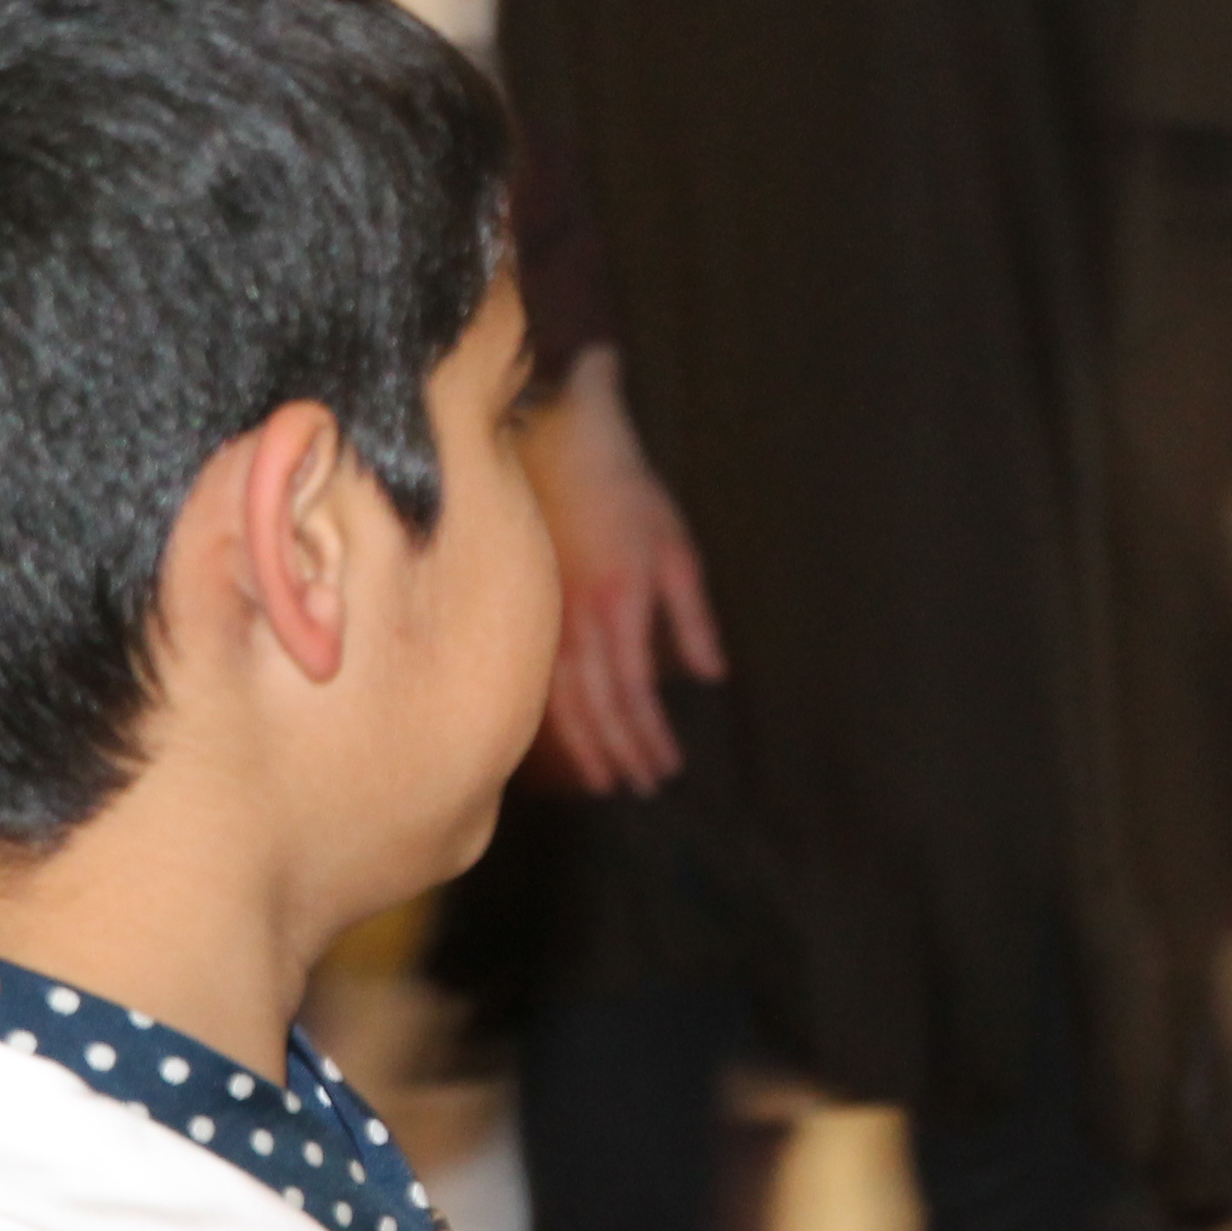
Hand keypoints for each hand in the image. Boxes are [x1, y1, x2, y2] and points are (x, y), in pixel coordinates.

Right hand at [519, 348, 723, 794]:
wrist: (554, 442)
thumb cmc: (628, 495)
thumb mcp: (677, 548)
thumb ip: (693, 617)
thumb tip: (710, 677)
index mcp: (620, 603)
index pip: (633, 692)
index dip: (647, 737)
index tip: (665, 770)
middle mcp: (575, 619)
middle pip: (594, 708)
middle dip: (618, 753)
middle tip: (640, 788)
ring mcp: (541, 615)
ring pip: (558, 700)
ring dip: (582, 746)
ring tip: (605, 780)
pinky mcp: (521, 609)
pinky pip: (533, 676)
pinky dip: (549, 716)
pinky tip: (562, 741)